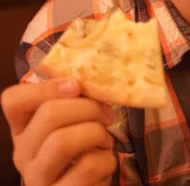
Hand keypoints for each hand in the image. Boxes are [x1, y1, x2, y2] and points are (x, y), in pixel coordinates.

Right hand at [1, 77, 115, 185]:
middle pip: (49, 115)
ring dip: (96, 133)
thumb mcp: (70, 123)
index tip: (76, 86)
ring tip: (105, 140)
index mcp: (23, 129)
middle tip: (106, 114)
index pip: (13, 100)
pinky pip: (87, 167)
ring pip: (63, 142)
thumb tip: (85, 82)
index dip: (46, 87)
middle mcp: (22, 154)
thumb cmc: (81, 151)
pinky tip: (105, 163)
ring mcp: (38, 179)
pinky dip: (107, 159)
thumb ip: (73, 101)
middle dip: (88, 107)